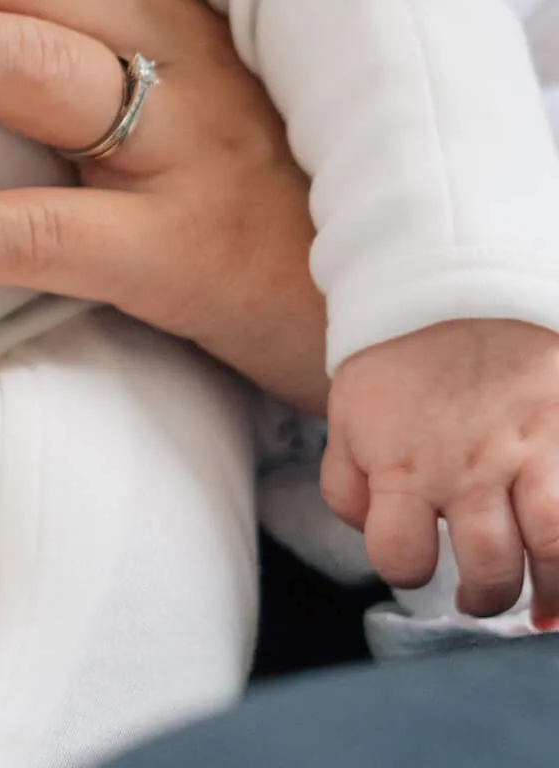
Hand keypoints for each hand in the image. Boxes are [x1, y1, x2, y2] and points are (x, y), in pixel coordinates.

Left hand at [323, 319, 558, 620]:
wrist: (462, 289)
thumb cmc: (403, 362)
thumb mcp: (350, 414)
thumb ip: (348, 481)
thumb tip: (370, 532)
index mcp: (403, 464)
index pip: (401, 556)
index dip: (406, 568)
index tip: (417, 562)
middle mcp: (469, 468)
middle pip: (490, 570)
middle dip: (487, 596)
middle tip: (481, 592)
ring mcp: (531, 454)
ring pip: (554, 554)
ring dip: (551, 590)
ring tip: (540, 597)